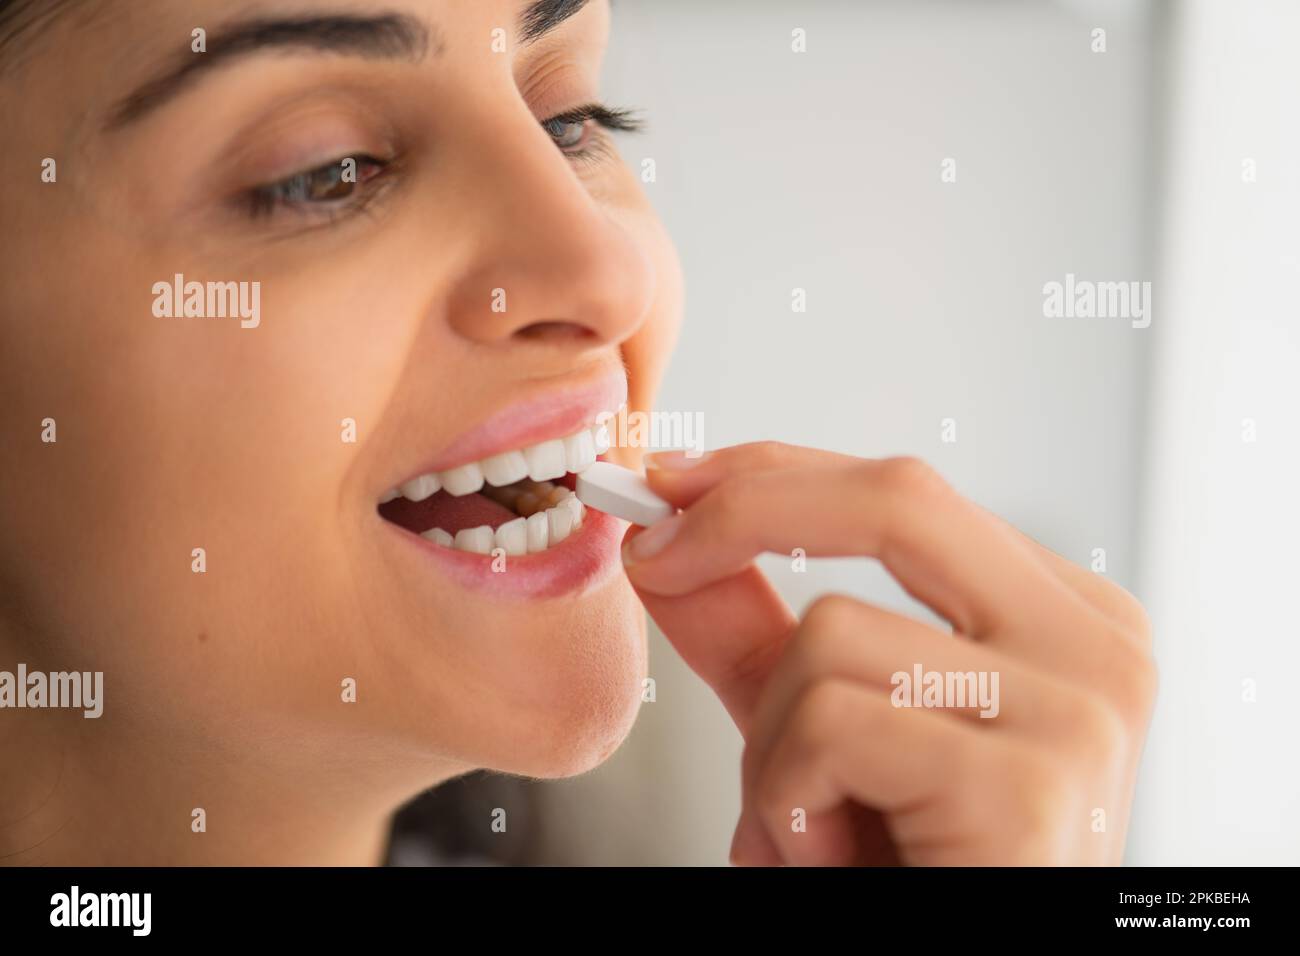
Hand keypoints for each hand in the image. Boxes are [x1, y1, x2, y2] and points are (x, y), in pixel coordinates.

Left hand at [622, 443, 1156, 864]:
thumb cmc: (905, 863)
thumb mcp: (815, 732)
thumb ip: (753, 633)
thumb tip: (664, 540)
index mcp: (1064, 619)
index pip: (906, 496)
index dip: (773, 477)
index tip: (669, 485)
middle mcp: (1095, 649)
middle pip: (895, 501)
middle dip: (745, 510)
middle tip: (652, 554)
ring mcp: (1077, 713)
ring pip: (830, 634)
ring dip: (770, 747)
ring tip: (815, 830)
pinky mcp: (1027, 787)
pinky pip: (828, 723)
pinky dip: (787, 799)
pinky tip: (837, 859)